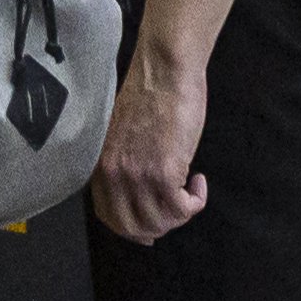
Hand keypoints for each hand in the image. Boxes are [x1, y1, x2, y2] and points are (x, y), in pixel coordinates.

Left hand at [87, 47, 209, 244]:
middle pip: (134, 228)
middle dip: (159, 227)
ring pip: (160, 222)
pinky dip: (196, 201)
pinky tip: (199, 182)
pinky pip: (183, 208)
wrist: (164, 71)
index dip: (132, 229)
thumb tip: (140, 187)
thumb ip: (124, 163)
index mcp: (102, 166)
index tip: (150, 228)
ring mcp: (138, 176)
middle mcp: (115, 176)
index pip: (109, 217)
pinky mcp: (165, 172)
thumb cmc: (149, 93)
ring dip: (181, 213)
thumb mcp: (122, 135)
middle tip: (177, 211)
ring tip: (191, 190)